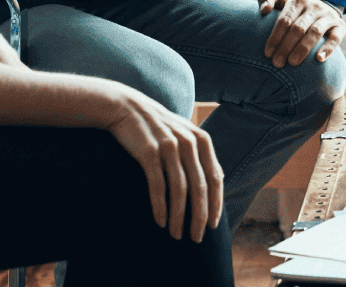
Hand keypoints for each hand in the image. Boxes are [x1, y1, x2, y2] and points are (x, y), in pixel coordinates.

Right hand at [103, 88, 224, 241]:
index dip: (216, 205)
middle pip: (200, 188)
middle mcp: (189, 143)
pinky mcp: (149, 152)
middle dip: (200, 217)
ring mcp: (170, 147)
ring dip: (179, 217)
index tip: (213, 225)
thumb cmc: (158, 127)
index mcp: (202, 141)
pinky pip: (158, 186)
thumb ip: (201, 155)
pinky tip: (161, 222)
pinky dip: (160, 207)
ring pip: (180, 191)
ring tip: (176, 235)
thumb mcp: (185, 134)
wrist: (127, 107)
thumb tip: (218, 180)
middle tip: (197, 238)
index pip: (216, 179)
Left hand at [258, 0, 345, 67]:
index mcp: (297, 0)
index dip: (276, 37)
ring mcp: (327, 16)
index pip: (285, 19)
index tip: (268, 53)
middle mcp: (314, 6)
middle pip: (298, 28)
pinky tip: (319, 59)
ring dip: (303, 49)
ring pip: (315, 32)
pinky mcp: (340, 26)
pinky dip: (328, 48)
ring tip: (293, 63)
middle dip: (286, 46)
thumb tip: (264, 10)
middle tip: (277, 63)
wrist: (320, 6)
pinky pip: (336, 37)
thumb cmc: (293, 7)